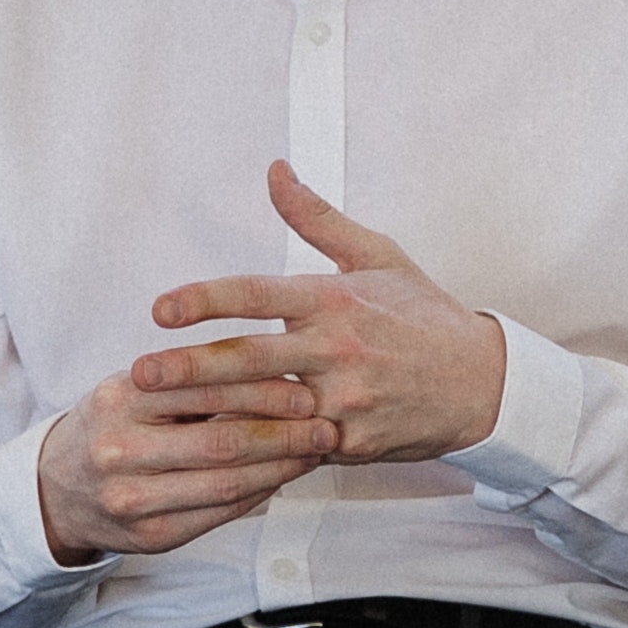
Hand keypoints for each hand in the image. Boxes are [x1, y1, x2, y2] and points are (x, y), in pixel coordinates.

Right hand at [38, 353, 332, 558]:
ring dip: (281, 468)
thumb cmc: (112, 427)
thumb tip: (275, 376)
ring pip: (226, 483)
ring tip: (315, 453)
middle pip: (221, 441)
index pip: (204, 389)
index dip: (261, 391)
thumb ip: (189, 383)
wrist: (57, 488)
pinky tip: (285, 479)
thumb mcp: (134, 391)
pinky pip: (220, 513)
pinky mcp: (152, 535)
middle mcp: (122, 450)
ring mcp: (135, 498)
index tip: (304, 390)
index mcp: (120, 399)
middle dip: (283, 434)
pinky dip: (260, 494)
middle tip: (325, 426)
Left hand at [124, 164, 515, 473]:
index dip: (205, 300)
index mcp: (335, 298)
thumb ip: (316, 217)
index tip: (162, 309)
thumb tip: (276, 171)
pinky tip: (213, 455)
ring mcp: (345, 399)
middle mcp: (338, 348)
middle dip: (189, 368)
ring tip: (160, 418)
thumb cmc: (427, 318)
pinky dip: (255, 451)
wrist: (485, 383)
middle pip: (250, 358)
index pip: (258, 294)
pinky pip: (294, 446)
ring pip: (265, 409)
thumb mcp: (377, 255)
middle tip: (141, 373)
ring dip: (209, 415)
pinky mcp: (352, 440)